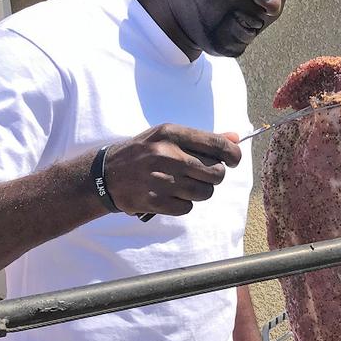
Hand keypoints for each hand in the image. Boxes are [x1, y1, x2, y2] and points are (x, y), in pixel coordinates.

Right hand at [102, 124, 241, 216]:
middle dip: (214, 176)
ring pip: (205, 192)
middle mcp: (167, 155)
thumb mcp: (167, 137)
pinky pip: (188, 207)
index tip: (233, 160)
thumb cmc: (142, 153)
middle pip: (216, 173)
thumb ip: (202, 139)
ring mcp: (161, 179)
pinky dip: (183, 204)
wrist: (105, 175)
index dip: (233, 155)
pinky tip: (171, 196)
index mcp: (171, 134)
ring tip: (185, 186)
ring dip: (200, 192)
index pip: (217, 144)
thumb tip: (236, 138)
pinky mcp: (156, 201)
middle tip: (203, 175)